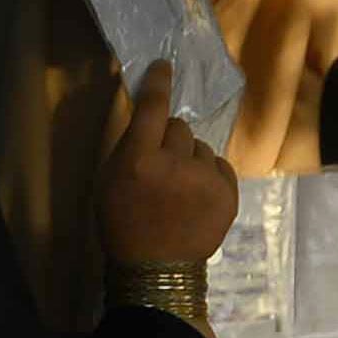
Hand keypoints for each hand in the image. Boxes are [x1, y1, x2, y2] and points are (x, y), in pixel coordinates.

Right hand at [98, 60, 241, 269]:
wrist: (157, 271)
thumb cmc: (123, 223)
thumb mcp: (109, 182)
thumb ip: (128, 146)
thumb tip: (150, 115)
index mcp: (139, 160)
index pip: (152, 107)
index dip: (158, 83)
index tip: (164, 66)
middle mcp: (175, 164)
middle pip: (179, 127)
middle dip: (170, 140)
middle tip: (160, 168)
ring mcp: (206, 180)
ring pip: (201, 147)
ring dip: (190, 160)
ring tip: (179, 190)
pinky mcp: (228, 194)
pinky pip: (219, 166)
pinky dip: (208, 177)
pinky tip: (195, 199)